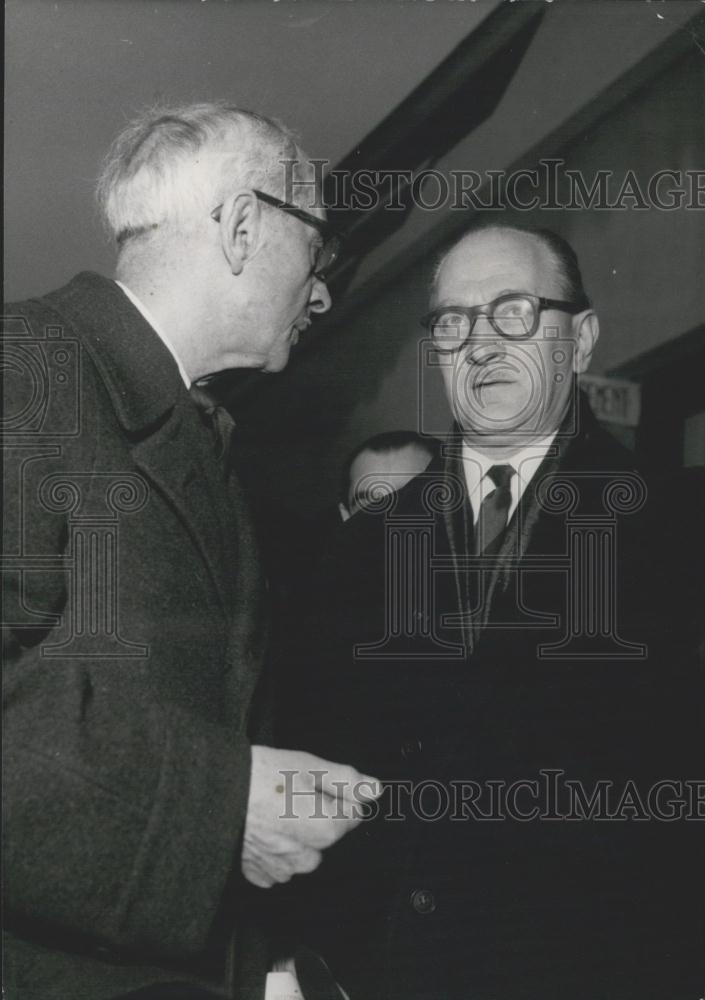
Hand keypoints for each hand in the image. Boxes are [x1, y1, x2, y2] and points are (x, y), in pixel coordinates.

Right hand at [242, 746, 380, 888]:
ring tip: (271, 810)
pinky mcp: (256, 874)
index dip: (335, 794)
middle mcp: (307, 857)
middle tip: (288, 792)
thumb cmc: (259, 776)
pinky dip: (272, 850)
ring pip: (302, 852)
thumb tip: (374, 789)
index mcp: (326, 829)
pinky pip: (275, 865)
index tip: (311, 783)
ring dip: (294, 835)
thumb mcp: (309, 765)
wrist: (211, 794)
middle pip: (326, 834)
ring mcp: (280, 869)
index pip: (351, 813)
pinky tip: (260, 829)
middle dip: (315, 815)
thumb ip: (346, 779)